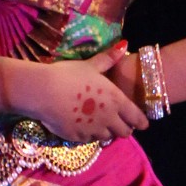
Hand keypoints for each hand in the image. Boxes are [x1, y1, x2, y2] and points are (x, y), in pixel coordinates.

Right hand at [1, 42, 147, 142]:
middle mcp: (108, 119)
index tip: (142, 124)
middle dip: (124, 128)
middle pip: (124, 132)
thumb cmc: (70, 75)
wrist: (44, 92)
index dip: (140, 122)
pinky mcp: (77, 138)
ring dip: (106, 132)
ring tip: (100, 125)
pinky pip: (88, 141)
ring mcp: (93, 131)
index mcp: (116, 101)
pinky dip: (89, 135)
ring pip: (106, 137)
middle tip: (119, 123)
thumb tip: (124, 45)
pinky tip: (83, 127)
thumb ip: (108, 59)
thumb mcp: (91, 65)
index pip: (136, 118)